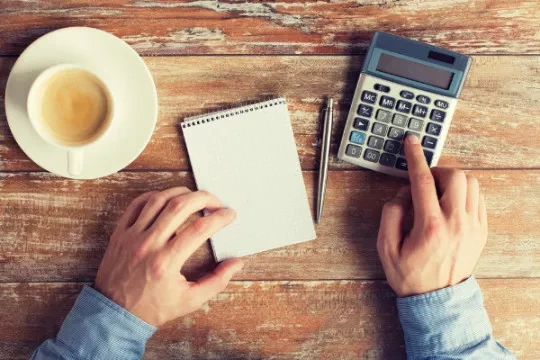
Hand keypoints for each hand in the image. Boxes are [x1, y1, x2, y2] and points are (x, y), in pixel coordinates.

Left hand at [94, 187, 243, 325]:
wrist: (114, 315)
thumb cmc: (153, 308)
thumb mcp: (190, 301)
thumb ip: (217, 281)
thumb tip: (236, 263)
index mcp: (166, 262)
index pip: (199, 229)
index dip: (219, 218)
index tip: (229, 215)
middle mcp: (148, 244)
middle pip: (179, 206)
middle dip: (203, 198)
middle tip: (215, 202)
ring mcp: (131, 236)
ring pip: (158, 200)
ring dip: (181, 193)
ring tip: (195, 197)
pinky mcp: (120, 233)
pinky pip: (137, 204)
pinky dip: (155, 196)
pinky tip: (168, 199)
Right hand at [377, 136, 487, 296]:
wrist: (437, 300)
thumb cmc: (410, 275)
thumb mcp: (386, 247)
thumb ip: (391, 214)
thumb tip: (403, 193)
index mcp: (430, 226)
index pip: (423, 181)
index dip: (415, 157)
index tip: (412, 142)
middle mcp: (456, 223)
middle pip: (454, 176)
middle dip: (437, 171)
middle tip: (424, 182)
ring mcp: (473, 227)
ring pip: (471, 183)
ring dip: (452, 181)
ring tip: (437, 194)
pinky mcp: (481, 231)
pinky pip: (479, 198)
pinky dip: (464, 193)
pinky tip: (449, 204)